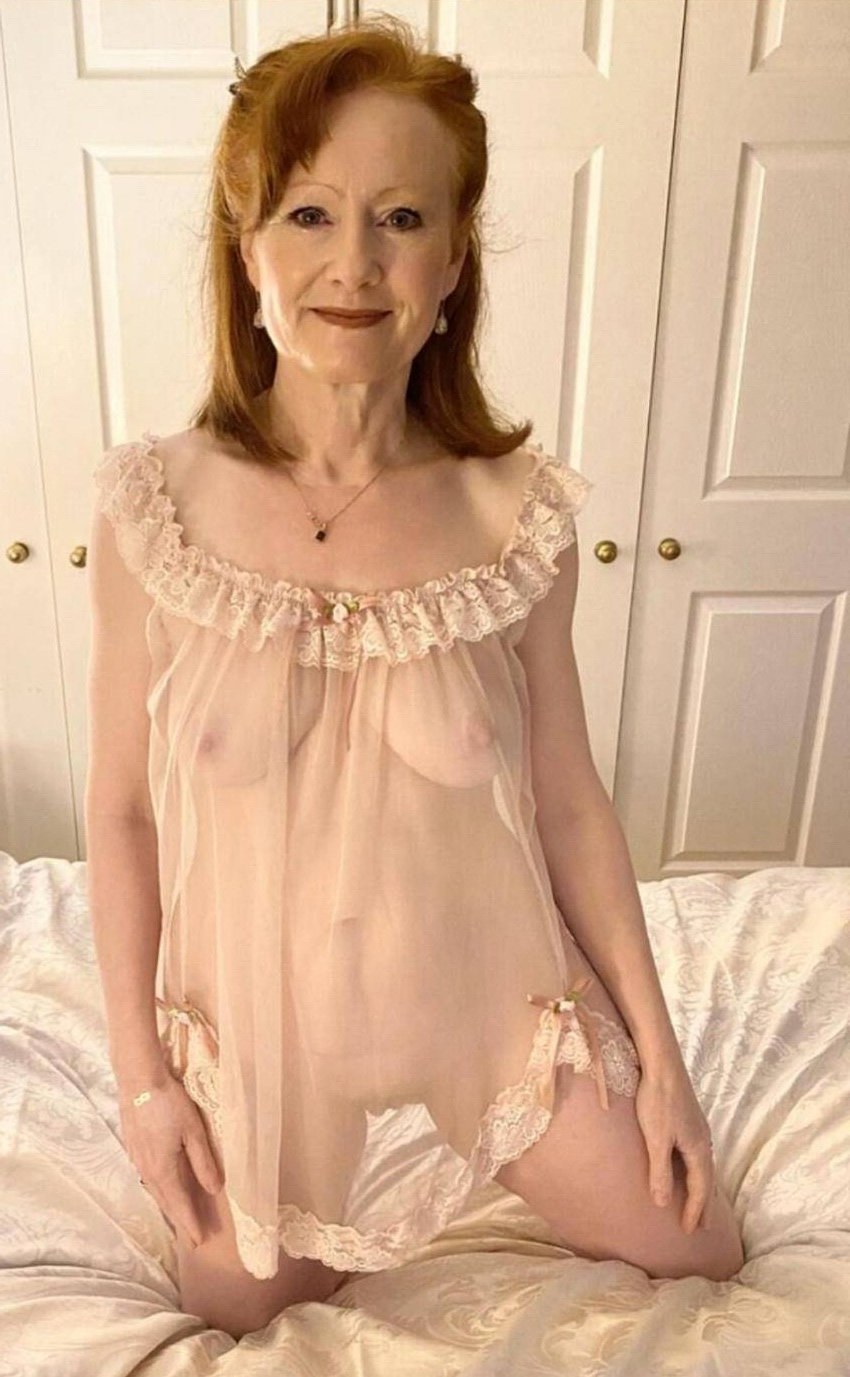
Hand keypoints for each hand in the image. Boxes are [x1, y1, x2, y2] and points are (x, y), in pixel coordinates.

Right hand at [118, 1070, 224, 1247]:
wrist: (138, 1079)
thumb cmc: (169, 1103)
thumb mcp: (193, 1131)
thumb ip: (203, 1162)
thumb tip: (214, 1190)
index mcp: (163, 1170)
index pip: (179, 1205)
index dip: (190, 1224)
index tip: (199, 1242)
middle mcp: (147, 1170)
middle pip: (165, 1201)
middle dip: (180, 1219)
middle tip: (193, 1237)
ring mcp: (136, 1159)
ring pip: (154, 1190)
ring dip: (168, 1205)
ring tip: (179, 1216)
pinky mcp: (132, 1147)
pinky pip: (148, 1177)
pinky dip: (159, 1189)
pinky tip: (162, 1186)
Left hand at [634, 1062, 715, 1233]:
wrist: (661, 1062)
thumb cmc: (657, 1099)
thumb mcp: (655, 1138)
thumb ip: (659, 1171)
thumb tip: (662, 1203)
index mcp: (698, 1149)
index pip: (699, 1188)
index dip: (694, 1210)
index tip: (690, 1232)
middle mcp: (703, 1141)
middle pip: (707, 1179)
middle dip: (704, 1204)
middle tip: (704, 1227)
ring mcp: (698, 1128)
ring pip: (704, 1166)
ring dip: (702, 1187)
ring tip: (700, 1201)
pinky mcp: (689, 1118)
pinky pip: (698, 1154)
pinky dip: (697, 1170)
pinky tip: (689, 1166)